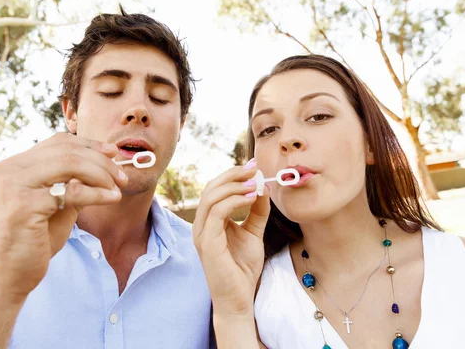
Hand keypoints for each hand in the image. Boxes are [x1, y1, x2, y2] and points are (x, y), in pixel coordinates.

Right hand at [0, 132, 127, 299]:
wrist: (8, 276)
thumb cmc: (33, 241)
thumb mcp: (56, 204)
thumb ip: (72, 182)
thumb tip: (104, 161)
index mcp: (13, 166)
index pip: (58, 142)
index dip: (89, 145)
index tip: (113, 153)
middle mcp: (9, 170)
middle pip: (67, 150)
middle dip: (101, 161)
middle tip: (122, 177)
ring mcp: (14, 185)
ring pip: (71, 164)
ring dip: (101, 174)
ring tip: (118, 188)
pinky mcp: (24, 204)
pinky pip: (72, 191)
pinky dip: (97, 193)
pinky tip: (112, 199)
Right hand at [192, 160, 269, 315]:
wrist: (239, 298)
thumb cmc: (242, 268)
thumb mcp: (253, 233)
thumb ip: (257, 211)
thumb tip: (263, 186)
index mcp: (209, 221)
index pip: (215, 189)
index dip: (233, 175)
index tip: (254, 166)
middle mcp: (201, 225)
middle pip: (211, 188)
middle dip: (233, 175)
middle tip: (254, 169)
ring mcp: (201, 234)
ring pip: (211, 197)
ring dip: (235, 186)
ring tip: (255, 183)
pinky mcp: (208, 243)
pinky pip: (217, 213)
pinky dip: (235, 201)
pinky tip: (251, 198)